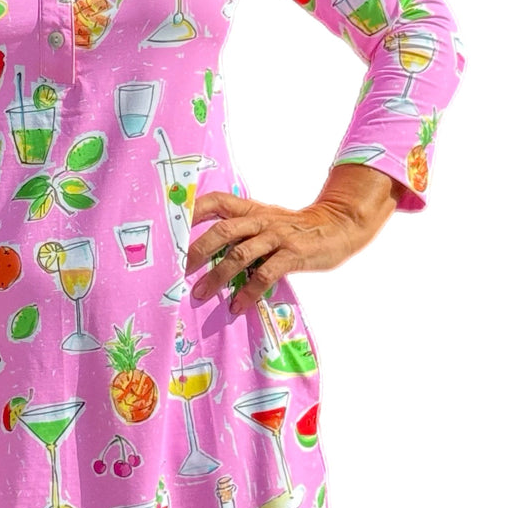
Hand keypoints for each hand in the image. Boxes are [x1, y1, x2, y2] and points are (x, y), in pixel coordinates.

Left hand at [184, 187, 383, 315]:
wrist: (337, 226)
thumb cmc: (293, 228)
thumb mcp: (265, 219)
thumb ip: (240, 228)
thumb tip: (205, 247)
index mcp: (250, 209)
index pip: (215, 201)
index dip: (192, 210)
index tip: (170, 227)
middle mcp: (260, 220)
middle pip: (222, 231)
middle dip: (197, 251)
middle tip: (180, 271)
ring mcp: (276, 237)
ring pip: (239, 255)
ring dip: (217, 276)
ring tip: (200, 294)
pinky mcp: (292, 255)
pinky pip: (264, 275)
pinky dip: (248, 292)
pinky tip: (237, 306)